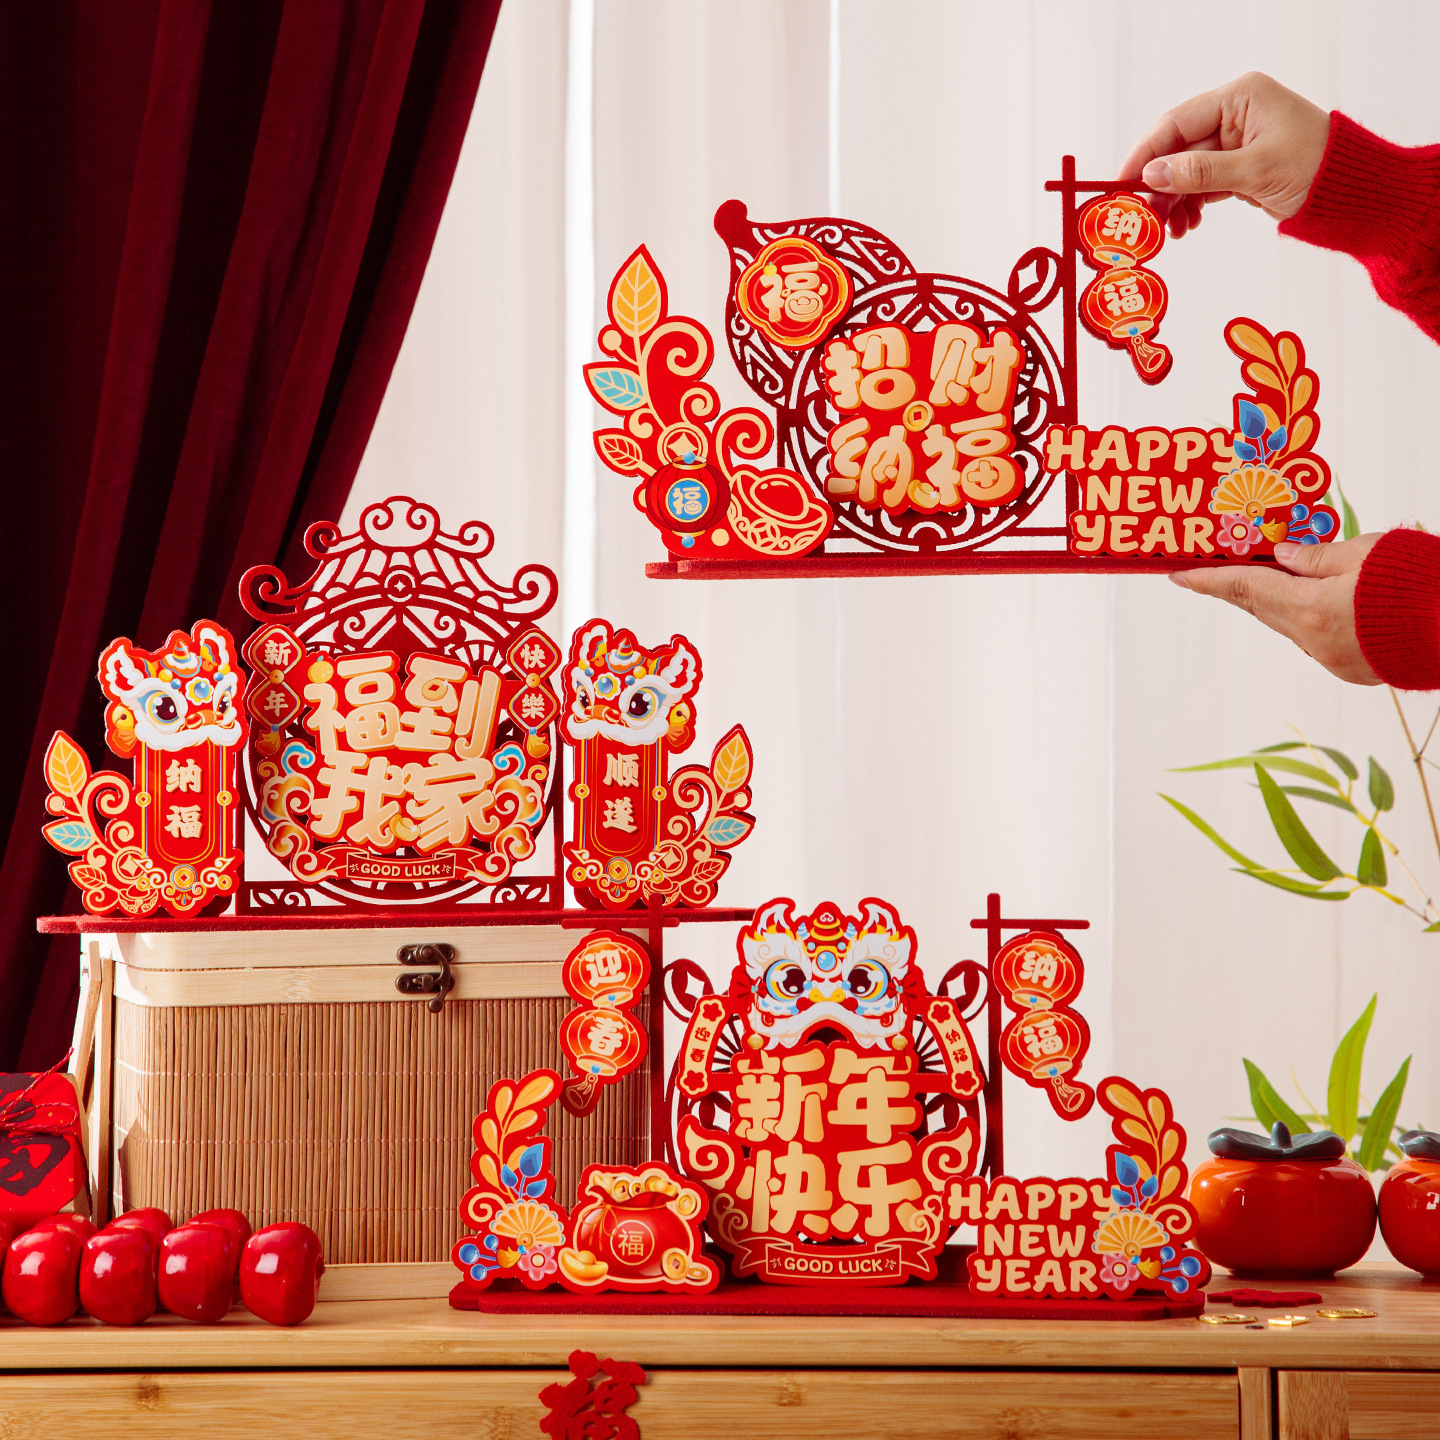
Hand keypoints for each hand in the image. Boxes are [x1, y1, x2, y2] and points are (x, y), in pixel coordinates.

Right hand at [1117, 72, 1330, 237]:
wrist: (1353, 191)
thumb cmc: (1317, 167)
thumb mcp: (1254, 169)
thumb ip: (1200, 172)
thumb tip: (1152, 176)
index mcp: (1240, 98)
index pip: (1176, 122)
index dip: (1145, 154)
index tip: (1122, 184)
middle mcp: (1234, 115)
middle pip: (1177, 149)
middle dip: (1159, 185)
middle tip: (1145, 218)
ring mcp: (1235, 142)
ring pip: (1186, 171)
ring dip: (1173, 201)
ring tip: (1170, 230)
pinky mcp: (1239, 167)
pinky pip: (1202, 185)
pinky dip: (1191, 205)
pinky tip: (1187, 225)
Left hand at [1169, 535, 1381, 684]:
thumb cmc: (1418, 583)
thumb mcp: (1366, 552)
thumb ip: (1317, 555)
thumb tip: (1281, 557)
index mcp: (1309, 608)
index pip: (1243, 588)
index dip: (1207, 580)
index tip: (1176, 575)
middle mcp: (1313, 640)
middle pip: (1262, 608)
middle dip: (1241, 587)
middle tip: (1218, 568)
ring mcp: (1332, 660)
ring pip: (1289, 626)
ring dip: (1278, 602)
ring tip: (1276, 576)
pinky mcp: (1352, 670)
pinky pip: (1316, 640)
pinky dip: (1308, 618)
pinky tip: (1319, 601)